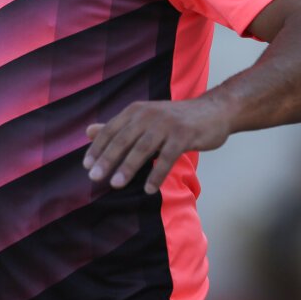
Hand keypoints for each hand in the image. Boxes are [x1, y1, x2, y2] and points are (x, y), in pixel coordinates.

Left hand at [82, 99, 229, 193]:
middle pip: (124, 138)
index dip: (98, 147)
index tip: (86, 166)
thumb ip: (118, 127)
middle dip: (107, 159)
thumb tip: (87, 132)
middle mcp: (149, 114)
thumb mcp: (145, 120)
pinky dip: (157, 174)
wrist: (214, 111)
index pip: (112, 129)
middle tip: (95, 177)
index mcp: (137, 111)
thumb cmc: (176, 120)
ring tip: (116, 184)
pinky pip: (167, 157)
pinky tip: (148, 189)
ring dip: (128, 167)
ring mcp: (167, 124)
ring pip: (143, 148)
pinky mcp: (184, 135)